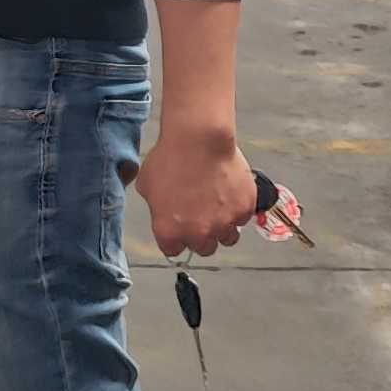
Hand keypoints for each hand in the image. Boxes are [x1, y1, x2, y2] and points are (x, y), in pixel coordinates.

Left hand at [132, 126, 259, 257]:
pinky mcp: (244, 210)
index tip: (181, 229)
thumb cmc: (170, 157)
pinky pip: (243, 219)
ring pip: (228, 238)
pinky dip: (238, 209)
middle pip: (204, 249)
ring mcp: (223, 223)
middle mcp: (197, 233)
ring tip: (220, 208)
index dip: (177, 239)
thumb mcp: (147, 186)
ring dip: (224, 228)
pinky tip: (231, 193)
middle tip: (202, 216)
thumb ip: (156, 207)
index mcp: (169, 232)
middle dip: (202, 235)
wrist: (199, 139)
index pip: (174, 251)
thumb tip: (163, 209)